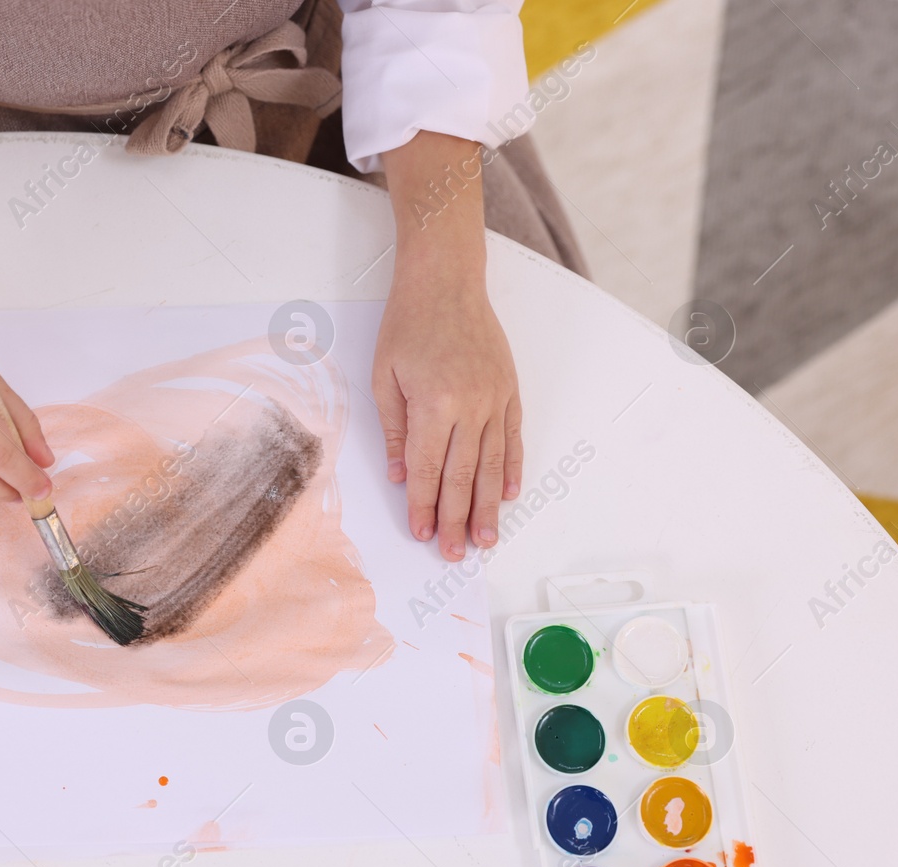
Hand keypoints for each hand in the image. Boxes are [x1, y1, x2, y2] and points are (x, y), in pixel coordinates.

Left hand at [372, 264, 521, 561]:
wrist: (447, 281)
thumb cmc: (409, 324)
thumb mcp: (384, 377)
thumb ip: (394, 430)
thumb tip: (397, 475)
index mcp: (434, 404)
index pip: (427, 469)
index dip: (423, 505)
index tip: (422, 533)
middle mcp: (470, 406)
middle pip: (463, 475)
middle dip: (458, 519)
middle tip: (457, 553)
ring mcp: (495, 399)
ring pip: (491, 465)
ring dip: (489, 506)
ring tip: (487, 539)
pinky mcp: (509, 390)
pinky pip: (512, 439)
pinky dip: (511, 469)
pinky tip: (509, 495)